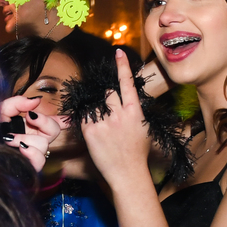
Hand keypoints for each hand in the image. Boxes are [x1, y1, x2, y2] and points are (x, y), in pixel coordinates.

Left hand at [0, 95, 61, 171]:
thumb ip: (16, 103)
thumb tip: (35, 101)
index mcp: (30, 127)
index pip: (52, 122)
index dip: (64, 119)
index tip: (68, 116)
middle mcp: (33, 140)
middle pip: (54, 130)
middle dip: (44, 121)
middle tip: (30, 117)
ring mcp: (32, 154)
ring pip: (44, 144)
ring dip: (26, 138)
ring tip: (10, 139)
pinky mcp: (29, 167)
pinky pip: (40, 160)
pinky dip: (31, 152)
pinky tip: (20, 149)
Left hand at [81, 50, 151, 184]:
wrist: (128, 174)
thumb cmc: (137, 154)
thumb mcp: (142, 129)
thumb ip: (132, 113)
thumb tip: (123, 102)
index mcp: (135, 111)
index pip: (127, 83)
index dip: (122, 67)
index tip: (118, 52)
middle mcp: (120, 113)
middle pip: (108, 93)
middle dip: (107, 101)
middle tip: (110, 119)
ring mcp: (104, 122)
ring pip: (95, 104)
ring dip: (97, 111)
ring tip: (104, 129)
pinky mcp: (91, 131)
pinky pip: (84, 117)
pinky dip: (87, 121)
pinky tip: (95, 132)